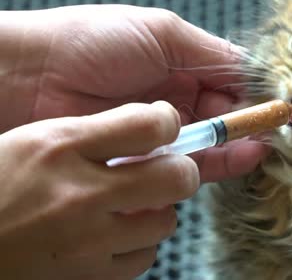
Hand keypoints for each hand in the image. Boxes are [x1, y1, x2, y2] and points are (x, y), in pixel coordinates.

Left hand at [0, 4, 268, 181]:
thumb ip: (211, 52)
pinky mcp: (146, 161)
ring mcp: (163, 133)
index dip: (257, 91)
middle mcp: (177, 101)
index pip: (231, 81)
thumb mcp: (161, 32)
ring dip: (241, 145)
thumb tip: (254, 67)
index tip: (281, 100)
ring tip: (264, 144)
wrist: (29, 76)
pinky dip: (218, 164)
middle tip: (278, 127)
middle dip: (253, 121)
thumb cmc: (91, 41)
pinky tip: (241, 156)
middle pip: (227, 116)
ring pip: (213, 144)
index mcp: (182, 66)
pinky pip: (189, 166)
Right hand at [0, 102, 197, 278]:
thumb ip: (97, 133)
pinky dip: (136, 244)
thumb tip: (157, 129)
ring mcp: (85, 243)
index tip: (163, 129)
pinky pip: (142, 258)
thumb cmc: (0, 183)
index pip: (150, 125)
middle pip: (178, 178)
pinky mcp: (88, 277)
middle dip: (179, 171)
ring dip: (156, 211)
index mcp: (61, 148)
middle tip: (164, 169)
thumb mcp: (38, 140)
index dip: (167, 122)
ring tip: (130, 204)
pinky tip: (114, 233)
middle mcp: (78, 195)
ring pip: (165, 222)